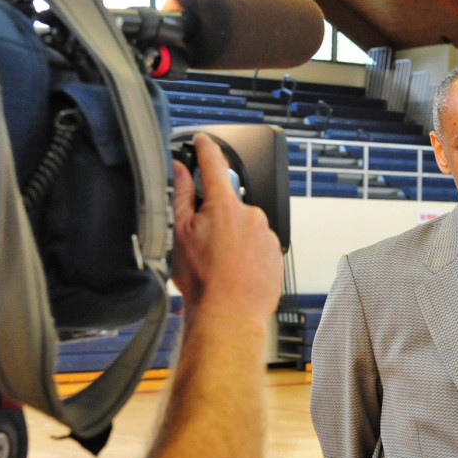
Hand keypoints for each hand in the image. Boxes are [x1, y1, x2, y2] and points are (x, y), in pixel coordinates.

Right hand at [171, 134, 282, 322]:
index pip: (215, 165)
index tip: (203, 141)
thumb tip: (181, 170)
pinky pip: (259, 245)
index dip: (206, 149)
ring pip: (246, 226)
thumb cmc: (203, 282)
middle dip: (218, 216)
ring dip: (234, 237)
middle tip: (205, 242)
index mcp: (225, 206)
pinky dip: (247, 253)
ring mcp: (267, 235)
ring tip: (221, 263)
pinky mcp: (276, 254)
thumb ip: (182, 196)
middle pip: (231, 203)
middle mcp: (251, 215)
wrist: (228, 316)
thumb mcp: (181, 234)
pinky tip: (235, 270)